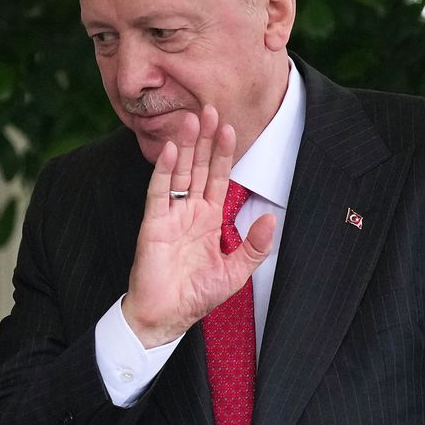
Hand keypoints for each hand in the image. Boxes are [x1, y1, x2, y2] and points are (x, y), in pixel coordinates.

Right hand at [120, 106, 275, 347]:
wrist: (166, 316)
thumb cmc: (196, 296)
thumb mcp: (235, 273)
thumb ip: (254, 247)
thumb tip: (270, 218)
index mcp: (209, 218)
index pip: (219, 177)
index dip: (224, 153)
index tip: (230, 128)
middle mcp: (189, 211)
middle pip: (198, 167)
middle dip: (205, 139)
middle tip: (210, 109)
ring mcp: (170, 214)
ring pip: (179, 172)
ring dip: (185, 146)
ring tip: (191, 119)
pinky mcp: (154, 223)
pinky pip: (158, 192)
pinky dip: (164, 170)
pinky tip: (169, 150)